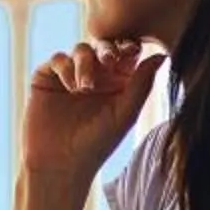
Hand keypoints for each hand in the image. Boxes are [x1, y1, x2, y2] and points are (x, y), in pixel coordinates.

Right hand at [20, 39, 164, 191]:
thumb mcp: (124, 114)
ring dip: (85, 62)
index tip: (132, 50)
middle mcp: (95, 75)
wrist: (58, 163)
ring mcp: (70, 75)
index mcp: (118, 82)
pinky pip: (57, 60)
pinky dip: (65, 68)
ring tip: (85, 87)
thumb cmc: (97, 144)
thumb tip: (162, 54)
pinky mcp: (46, 78)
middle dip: (106, 48)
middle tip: (109, 59)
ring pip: (80, 50)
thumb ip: (142, 84)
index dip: (130, 46)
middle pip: (103, 46)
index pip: (126, 54)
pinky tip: (70, 88)